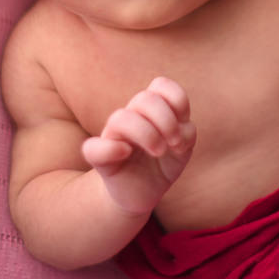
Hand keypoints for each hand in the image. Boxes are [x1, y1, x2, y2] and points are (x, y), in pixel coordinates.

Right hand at [81, 77, 195, 216]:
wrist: (142, 194)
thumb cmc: (162, 165)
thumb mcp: (182, 149)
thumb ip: (186, 134)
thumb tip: (178, 130)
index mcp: (151, 110)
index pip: (161, 85)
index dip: (177, 101)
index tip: (184, 125)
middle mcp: (131, 117)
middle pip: (145, 99)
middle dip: (167, 121)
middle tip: (175, 144)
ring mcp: (113, 136)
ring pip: (121, 118)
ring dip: (147, 134)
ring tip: (159, 152)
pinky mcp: (100, 159)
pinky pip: (92, 148)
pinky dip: (110, 149)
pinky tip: (125, 154)